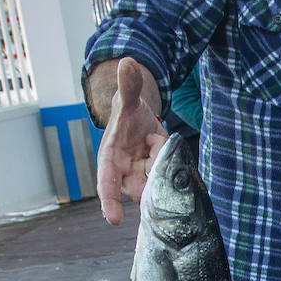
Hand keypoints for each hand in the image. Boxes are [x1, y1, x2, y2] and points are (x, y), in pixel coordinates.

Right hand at [96, 58, 166, 224]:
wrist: (139, 122)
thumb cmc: (128, 114)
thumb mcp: (129, 99)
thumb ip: (128, 85)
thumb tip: (127, 62)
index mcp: (109, 160)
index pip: (106, 184)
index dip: (109, 202)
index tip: (113, 219)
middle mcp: (124, 175)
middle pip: (143, 184)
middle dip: (154, 166)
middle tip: (155, 141)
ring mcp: (141, 181)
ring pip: (159, 182)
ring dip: (163, 162)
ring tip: (155, 140)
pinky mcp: (156, 183)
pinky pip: (171, 180)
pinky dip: (173, 166)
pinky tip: (163, 148)